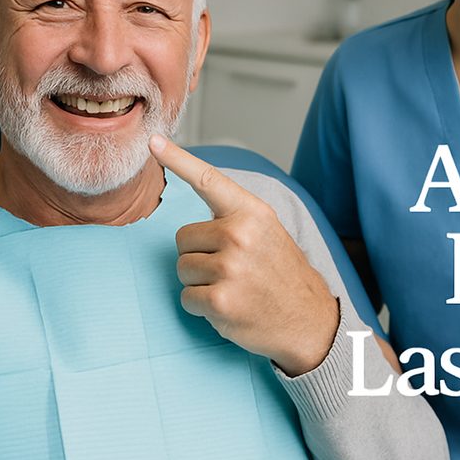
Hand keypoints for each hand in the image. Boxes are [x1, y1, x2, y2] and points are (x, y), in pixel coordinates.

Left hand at [149, 135, 339, 375]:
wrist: (308, 319)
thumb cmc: (279, 273)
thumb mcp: (266, 231)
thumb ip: (232, 218)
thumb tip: (191, 219)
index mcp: (251, 212)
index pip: (207, 180)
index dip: (177, 159)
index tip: (152, 141)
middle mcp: (240, 234)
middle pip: (182, 237)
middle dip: (197, 254)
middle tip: (230, 268)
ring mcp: (230, 268)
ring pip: (182, 268)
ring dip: (199, 282)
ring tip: (232, 287)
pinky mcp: (220, 301)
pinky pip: (186, 297)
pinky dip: (200, 306)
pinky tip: (228, 307)